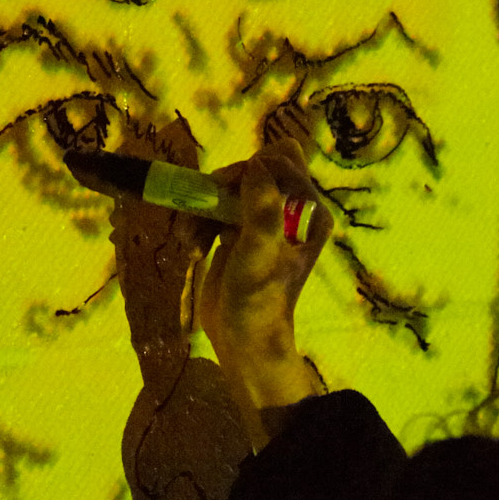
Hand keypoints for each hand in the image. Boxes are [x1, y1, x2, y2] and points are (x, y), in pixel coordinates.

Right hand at [196, 150, 333, 437]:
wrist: (243, 340)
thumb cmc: (258, 299)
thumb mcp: (259, 252)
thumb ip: (262, 207)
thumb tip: (256, 165)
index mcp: (308, 211)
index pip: (282, 160)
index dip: (251, 167)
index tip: (224, 190)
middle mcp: (291, 210)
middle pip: (254, 168)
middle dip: (223, 185)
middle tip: (204, 208)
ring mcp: (264, 220)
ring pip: (230, 186)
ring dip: (204, 205)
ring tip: (190, 237)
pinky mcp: (240, 231)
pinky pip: (217, 206)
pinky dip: (200, 219)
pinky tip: (192, 246)